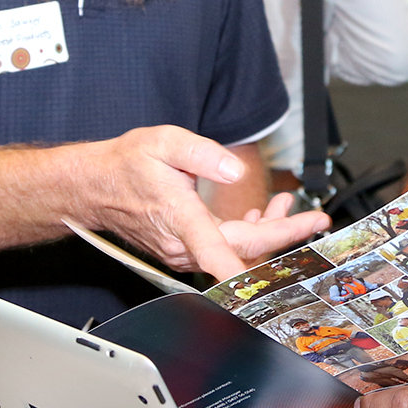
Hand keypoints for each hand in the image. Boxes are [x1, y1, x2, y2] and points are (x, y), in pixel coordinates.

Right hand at [75, 129, 323, 278]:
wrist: (94, 186)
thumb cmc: (126, 165)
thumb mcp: (164, 142)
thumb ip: (201, 154)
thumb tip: (233, 169)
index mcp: (181, 220)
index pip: (225, 249)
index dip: (259, 258)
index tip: (284, 265)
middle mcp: (183, 246)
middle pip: (245, 248)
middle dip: (284, 232)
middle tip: (314, 217)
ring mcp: (182, 253)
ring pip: (236, 250)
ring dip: (267, 231)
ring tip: (286, 204)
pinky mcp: (183, 252)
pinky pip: (224, 249)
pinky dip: (248, 233)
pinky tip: (258, 215)